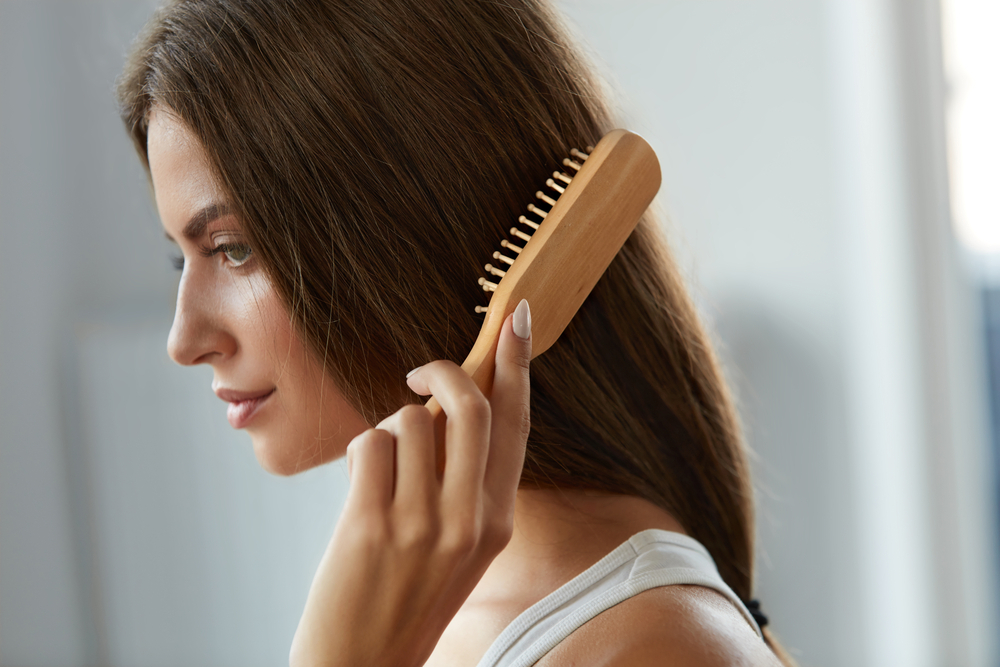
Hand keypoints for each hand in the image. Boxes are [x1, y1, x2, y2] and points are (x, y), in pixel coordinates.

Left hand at [290, 300, 532, 666]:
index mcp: (498, 520)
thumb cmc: (407, 595)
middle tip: (418, 373)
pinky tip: (360, 488)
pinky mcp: (373, 526)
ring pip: (409, 421)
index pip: (516, 425)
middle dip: (442, 371)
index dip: (517, 366)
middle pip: (470, 406)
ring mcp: (423, 524)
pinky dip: (361, 453)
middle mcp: (470, 519)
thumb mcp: (459, 543)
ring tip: (380, 472)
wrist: (363, 664)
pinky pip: (370, 445)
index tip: (515, 318)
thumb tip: (443, 404)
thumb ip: (463, 480)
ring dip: (388, 431)